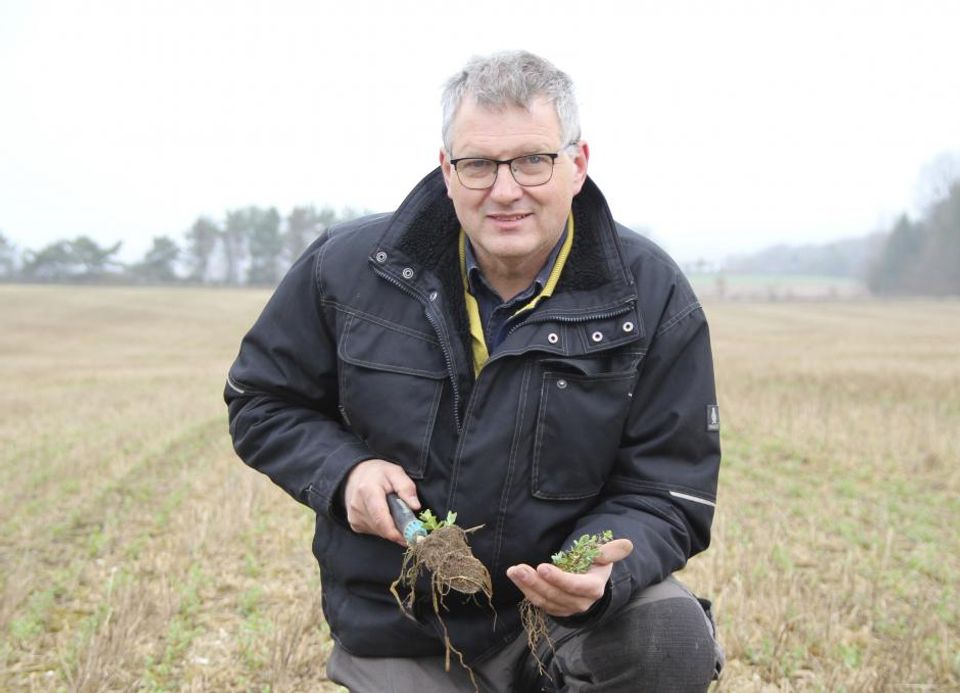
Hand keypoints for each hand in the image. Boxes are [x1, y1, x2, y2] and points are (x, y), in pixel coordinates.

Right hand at [343, 459, 419, 546]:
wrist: (355, 474)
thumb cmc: (379, 473)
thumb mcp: (396, 473)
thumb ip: (406, 488)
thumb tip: (416, 506)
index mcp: (368, 491)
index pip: (380, 518)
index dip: (394, 532)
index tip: (408, 538)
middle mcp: (358, 506)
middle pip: (381, 528)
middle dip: (398, 532)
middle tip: (412, 530)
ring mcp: (354, 516)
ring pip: (378, 531)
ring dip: (391, 529)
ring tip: (397, 516)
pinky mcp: (354, 524)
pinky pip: (373, 531)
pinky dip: (383, 528)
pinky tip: (386, 517)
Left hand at [506, 538, 633, 616]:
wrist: (590, 580)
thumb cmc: (596, 564)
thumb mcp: (604, 555)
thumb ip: (611, 550)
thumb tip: (627, 544)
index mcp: (593, 588)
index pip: (576, 586)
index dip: (559, 579)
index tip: (542, 567)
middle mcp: (580, 602)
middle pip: (555, 595)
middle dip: (535, 582)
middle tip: (519, 569)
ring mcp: (566, 608)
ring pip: (544, 600)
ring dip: (527, 586)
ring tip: (513, 571)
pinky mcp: (555, 609)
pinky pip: (539, 602)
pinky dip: (526, 590)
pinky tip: (516, 577)